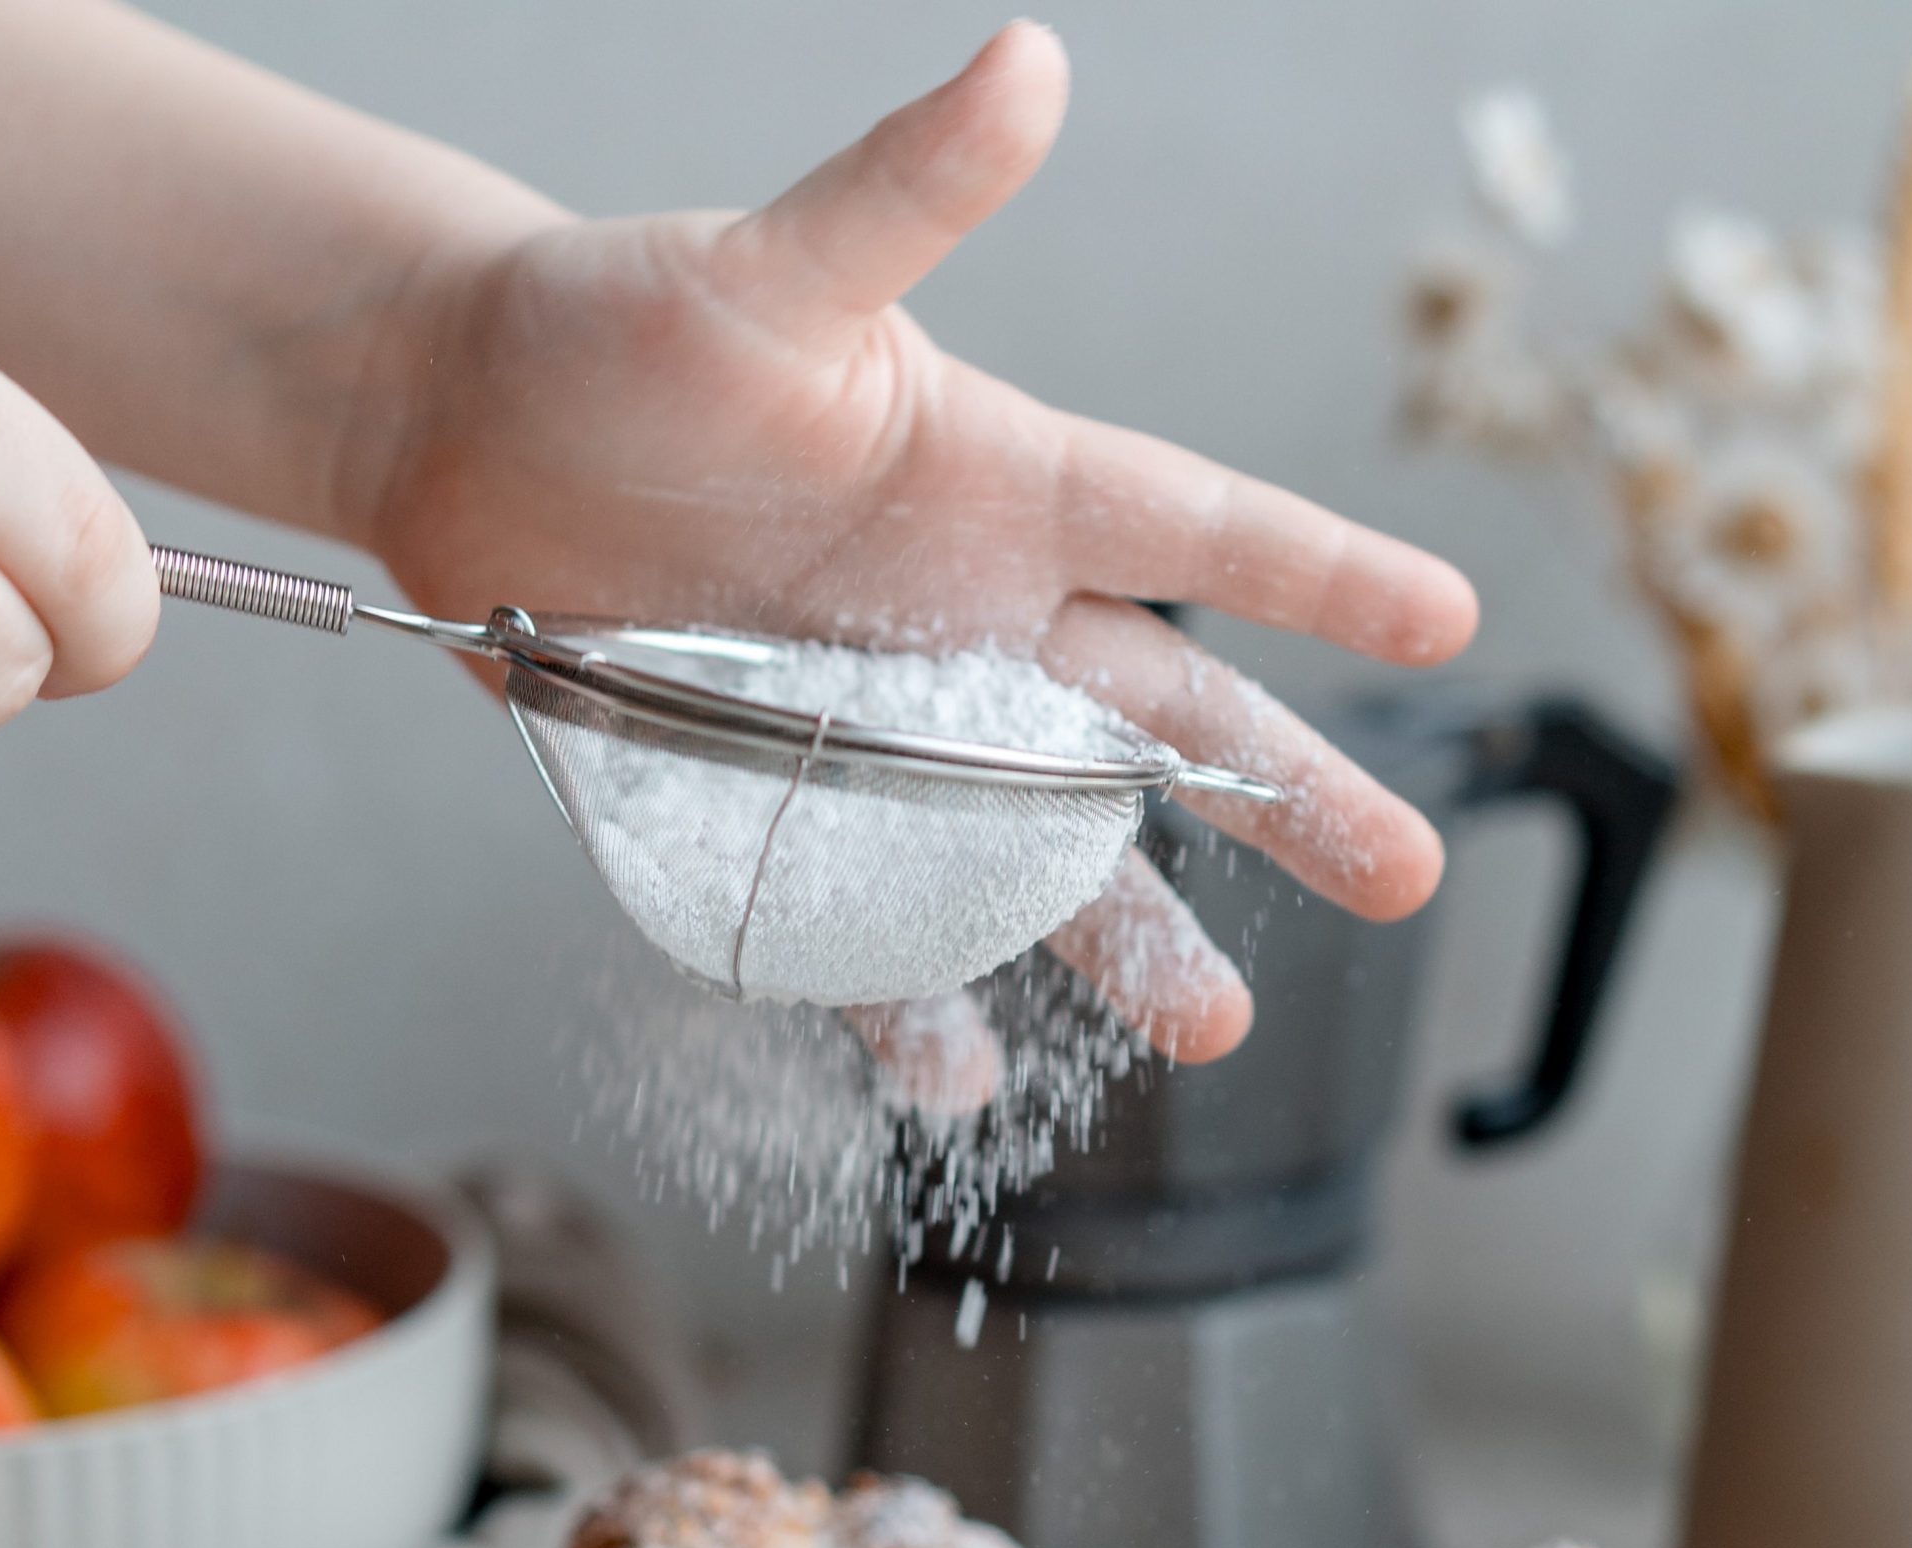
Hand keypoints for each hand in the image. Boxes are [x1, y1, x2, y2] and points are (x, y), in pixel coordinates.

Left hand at [355, 24, 1477, 1105]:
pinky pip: (871, 930)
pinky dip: (912, 1008)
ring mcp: (892, 736)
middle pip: (1163, 728)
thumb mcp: (762, 274)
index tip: (1447, 622)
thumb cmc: (615, 330)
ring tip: (1208, 1028)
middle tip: (1405, 880)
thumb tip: (1027, 62)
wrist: (464, 439)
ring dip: (1126, 943)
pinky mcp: (793, 809)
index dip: (1318, 574)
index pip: (1191, 529)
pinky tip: (965, 1082)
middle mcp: (974, 626)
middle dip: (1289, 803)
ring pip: (1039, 859)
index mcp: (999, 489)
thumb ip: (899, 200)